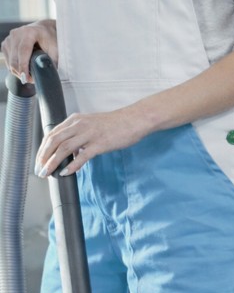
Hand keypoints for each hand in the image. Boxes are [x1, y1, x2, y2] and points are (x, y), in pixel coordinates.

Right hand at [0, 19, 57, 83]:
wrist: (43, 28)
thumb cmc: (51, 38)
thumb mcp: (55, 48)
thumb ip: (52, 60)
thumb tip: (49, 75)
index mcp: (29, 32)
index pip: (23, 51)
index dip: (24, 66)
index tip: (26, 78)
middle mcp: (16, 34)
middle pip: (15, 58)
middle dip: (21, 72)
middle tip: (31, 81)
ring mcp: (9, 39)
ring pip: (10, 61)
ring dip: (18, 71)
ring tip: (29, 76)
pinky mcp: (6, 44)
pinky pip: (8, 60)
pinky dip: (14, 67)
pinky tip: (23, 70)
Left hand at [35, 108, 151, 177]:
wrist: (134, 120)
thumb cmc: (116, 124)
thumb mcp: (92, 124)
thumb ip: (79, 135)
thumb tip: (70, 152)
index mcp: (75, 120)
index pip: (52, 134)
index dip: (42, 149)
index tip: (39, 161)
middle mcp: (79, 125)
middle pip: (54, 141)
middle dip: (43, 157)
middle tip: (40, 170)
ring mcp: (90, 134)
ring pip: (64, 148)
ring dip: (53, 162)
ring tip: (48, 173)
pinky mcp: (100, 143)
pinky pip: (82, 156)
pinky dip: (72, 165)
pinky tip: (66, 172)